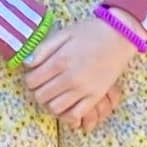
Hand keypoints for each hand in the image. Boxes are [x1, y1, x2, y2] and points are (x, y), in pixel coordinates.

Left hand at [22, 9, 138, 125]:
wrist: (120, 36)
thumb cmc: (90, 32)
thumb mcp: (63, 34)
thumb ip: (43, 49)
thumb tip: (27, 64)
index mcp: (59, 61)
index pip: (32, 81)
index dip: (29, 80)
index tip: (35, 75)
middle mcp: (69, 78)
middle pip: (41, 96)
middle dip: (38, 91)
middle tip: (44, 85)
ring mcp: (83, 89)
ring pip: (55, 108)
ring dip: (50, 103)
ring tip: (55, 94)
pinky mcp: (95, 96)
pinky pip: (75, 114)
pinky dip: (67, 113)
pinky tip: (67, 103)